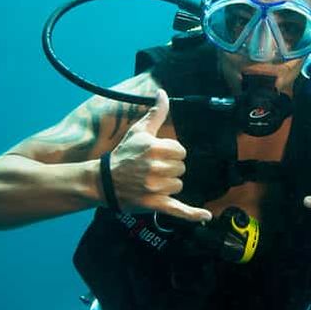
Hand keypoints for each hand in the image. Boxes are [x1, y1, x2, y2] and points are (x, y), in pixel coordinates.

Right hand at [108, 89, 211, 221]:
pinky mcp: (155, 203)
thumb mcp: (139, 131)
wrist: (104, 181)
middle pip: (181, 168)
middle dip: (170, 168)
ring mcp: (156, 187)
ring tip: (152, 182)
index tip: (157, 156)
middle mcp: (156, 167)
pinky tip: (206, 217)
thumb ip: (156, 113)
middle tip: (151, 169)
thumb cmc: (124, 154)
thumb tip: (162, 93)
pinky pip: (179, 209)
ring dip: (170, 184)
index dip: (171, 153)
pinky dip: (192, 214)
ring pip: (179, 184)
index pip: (180, 151)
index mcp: (154, 148)